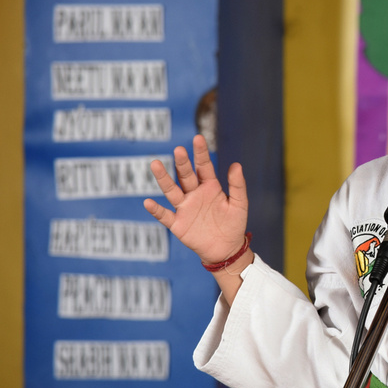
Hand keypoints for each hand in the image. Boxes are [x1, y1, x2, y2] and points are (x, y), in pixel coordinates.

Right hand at [143, 134, 248, 264]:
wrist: (227, 249)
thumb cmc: (234, 225)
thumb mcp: (240, 204)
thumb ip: (237, 185)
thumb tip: (236, 164)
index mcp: (210, 187)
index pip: (204, 166)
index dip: (201, 153)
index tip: (198, 138)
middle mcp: (195, 194)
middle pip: (186, 176)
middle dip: (182, 163)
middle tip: (179, 150)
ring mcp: (185, 208)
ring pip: (171, 191)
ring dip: (163, 179)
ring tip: (155, 163)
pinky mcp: (178, 224)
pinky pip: (165, 215)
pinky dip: (156, 210)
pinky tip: (147, 202)